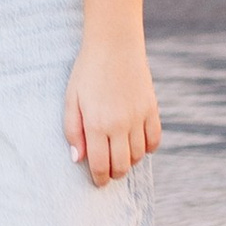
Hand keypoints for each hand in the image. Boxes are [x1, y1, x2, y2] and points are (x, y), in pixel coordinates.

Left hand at [64, 31, 160, 186]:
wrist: (114, 44)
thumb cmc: (87, 71)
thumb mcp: (71, 99)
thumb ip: (72, 130)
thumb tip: (77, 159)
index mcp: (96, 124)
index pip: (100, 165)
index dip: (99, 179)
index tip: (98, 181)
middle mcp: (119, 124)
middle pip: (122, 166)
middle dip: (114, 174)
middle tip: (109, 172)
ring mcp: (138, 117)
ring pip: (138, 156)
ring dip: (129, 161)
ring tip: (120, 155)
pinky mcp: (152, 109)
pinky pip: (154, 140)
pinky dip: (147, 148)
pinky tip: (137, 144)